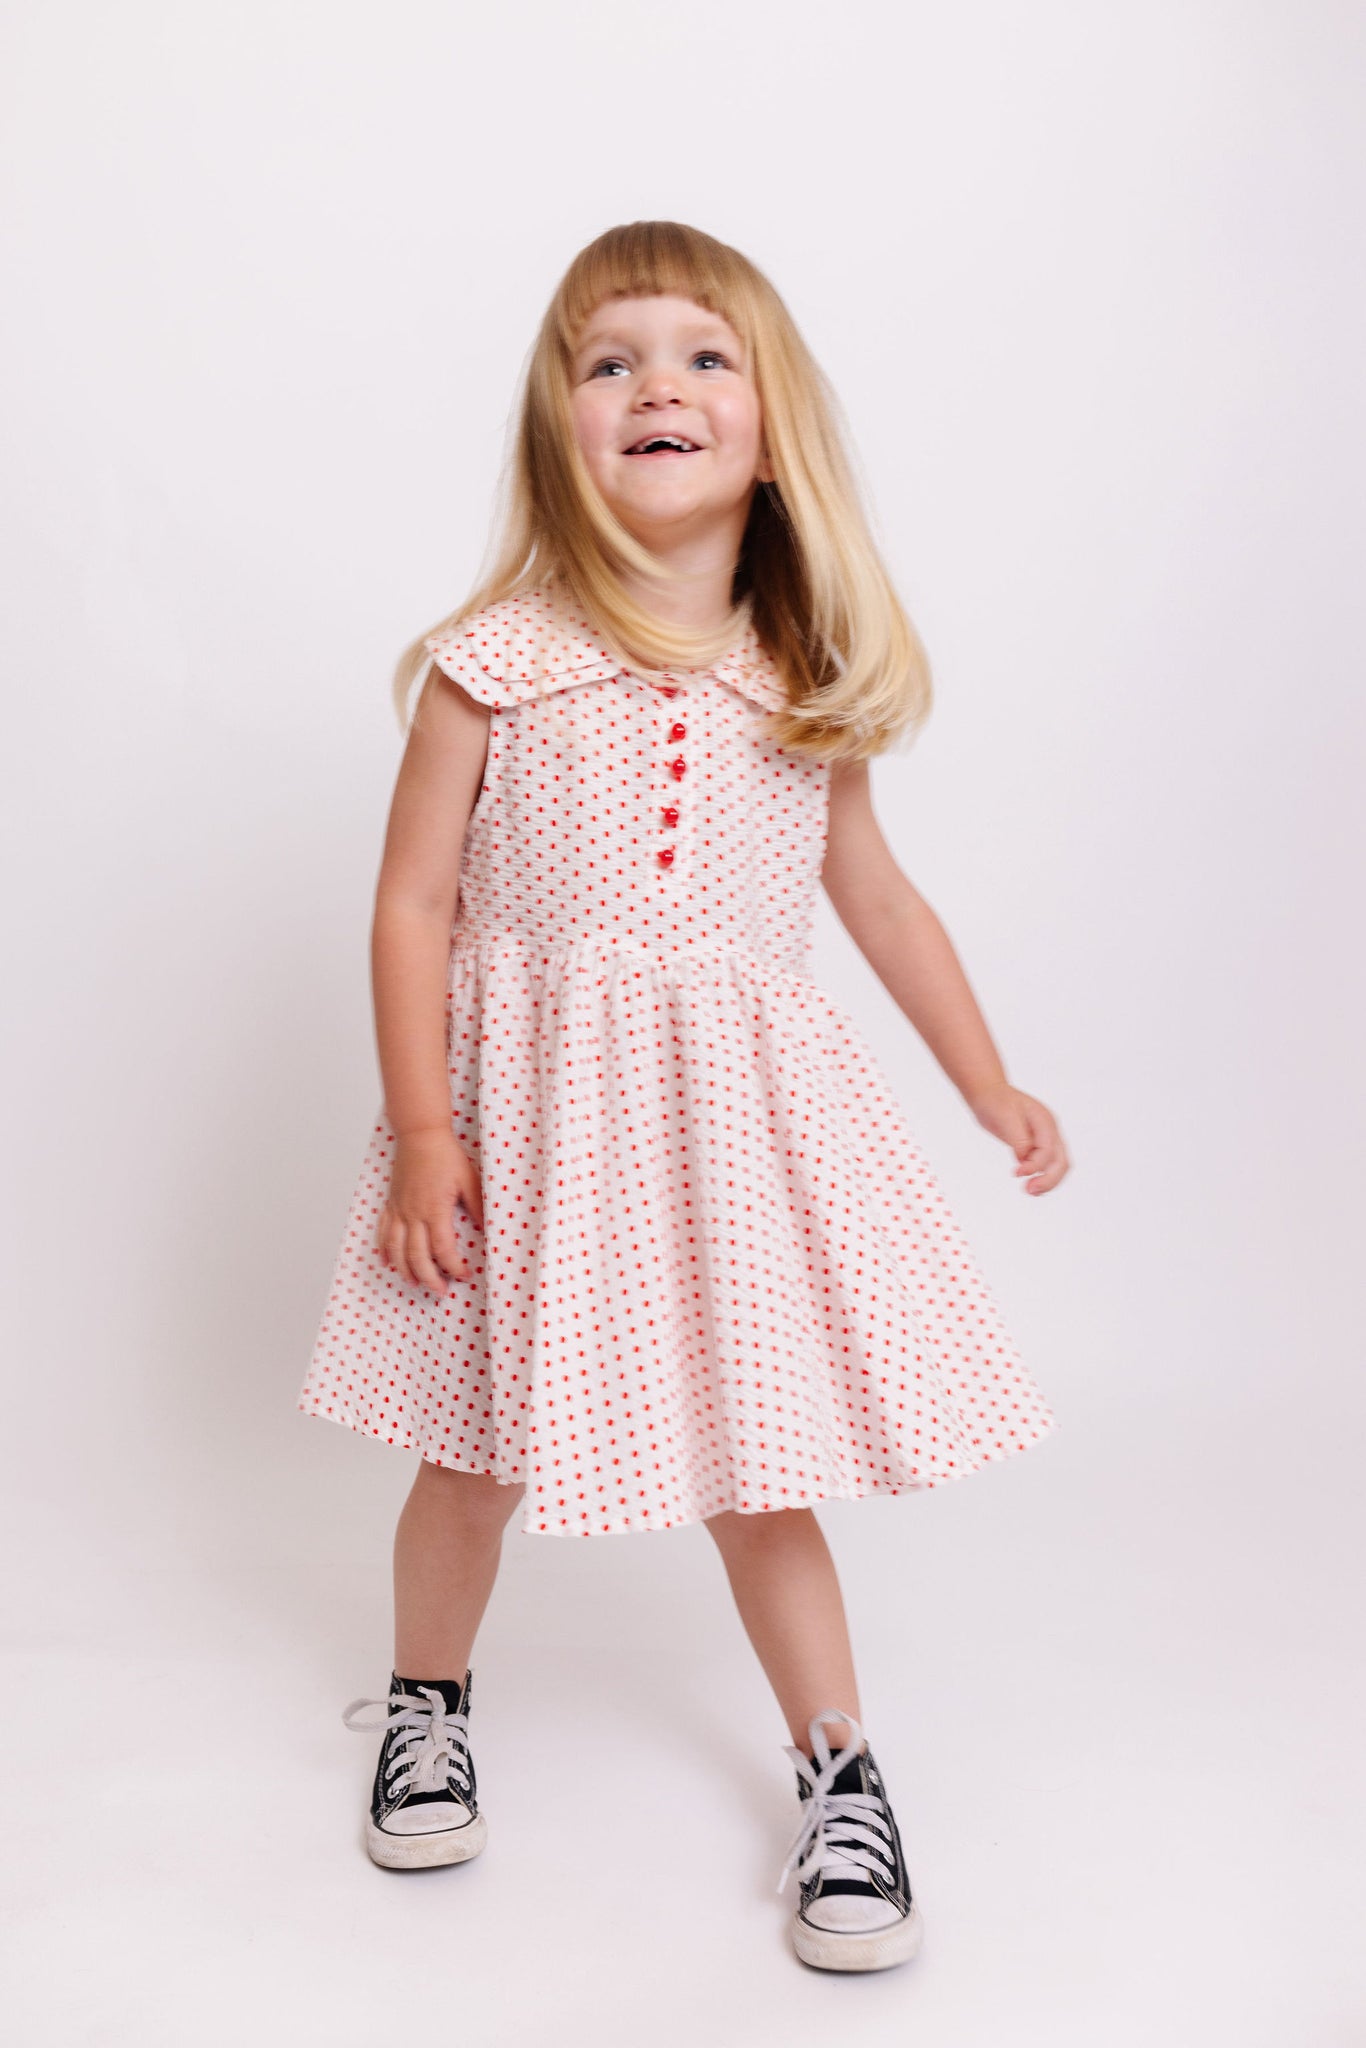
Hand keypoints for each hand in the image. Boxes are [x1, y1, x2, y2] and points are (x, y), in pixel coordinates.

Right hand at [374, 1125, 484, 1290]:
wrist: (420, 1134)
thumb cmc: (445, 1155)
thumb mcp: (469, 1180)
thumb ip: (477, 1207)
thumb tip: (487, 1230)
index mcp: (434, 1209)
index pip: (443, 1249)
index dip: (453, 1266)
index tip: (464, 1274)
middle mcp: (413, 1213)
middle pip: (417, 1256)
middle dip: (429, 1278)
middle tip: (441, 1290)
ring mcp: (399, 1209)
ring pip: (396, 1249)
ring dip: (405, 1270)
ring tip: (415, 1283)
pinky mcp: (391, 1203)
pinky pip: (383, 1231)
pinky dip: (384, 1250)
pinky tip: (388, 1262)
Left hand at [966, 1081, 1069, 1195]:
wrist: (988, 1093)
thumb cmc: (995, 1101)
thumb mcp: (1005, 1118)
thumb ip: (1018, 1139)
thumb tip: (1024, 1158)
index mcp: (1044, 1121)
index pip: (1049, 1150)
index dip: (1036, 1165)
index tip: (1017, 1173)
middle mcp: (1049, 1130)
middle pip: (1061, 1161)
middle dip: (1049, 1180)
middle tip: (1030, 1191)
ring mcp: (1044, 1138)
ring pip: (1057, 1166)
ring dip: (1047, 1181)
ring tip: (1030, 1191)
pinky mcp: (1036, 1144)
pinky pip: (1045, 1164)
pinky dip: (1041, 1176)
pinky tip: (1030, 1184)